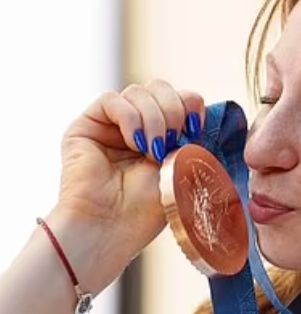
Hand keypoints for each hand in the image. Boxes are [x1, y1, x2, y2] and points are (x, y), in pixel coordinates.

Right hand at [55, 81, 204, 262]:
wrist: (115, 226)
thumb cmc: (150, 207)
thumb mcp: (184, 165)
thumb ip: (192, 136)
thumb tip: (201, 108)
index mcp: (163, 134)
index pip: (180, 97)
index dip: (190, 105)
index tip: (195, 129)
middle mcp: (137, 126)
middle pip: (160, 87)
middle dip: (174, 109)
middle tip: (173, 140)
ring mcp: (111, 124)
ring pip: (139, 91)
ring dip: (154, 118)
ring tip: (152, 150)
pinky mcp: (87, 125)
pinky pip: (112, 99)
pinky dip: (130, 118)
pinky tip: (134, 143)